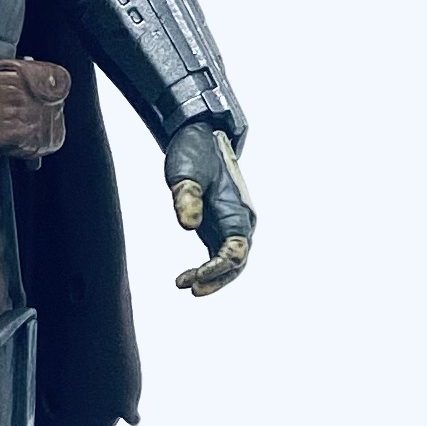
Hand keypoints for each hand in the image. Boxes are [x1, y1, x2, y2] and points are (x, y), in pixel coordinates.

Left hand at [165, 123, 255, 296]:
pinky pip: (220, 254)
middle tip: (191, 290)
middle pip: (238, 262)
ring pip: (232, 262)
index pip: (235, 249)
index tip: (195, 277)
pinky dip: (209, 268)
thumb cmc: (194, 153)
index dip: (218, 267)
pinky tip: (188, 277)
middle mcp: (241, 220)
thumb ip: (186, 197)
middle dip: (217, 279)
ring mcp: (231, 223)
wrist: (200, 135)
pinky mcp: (219, 224)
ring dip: (214, 278)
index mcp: (238, 209)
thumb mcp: (185, 172)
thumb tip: (188, 226)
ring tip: (187, 287)